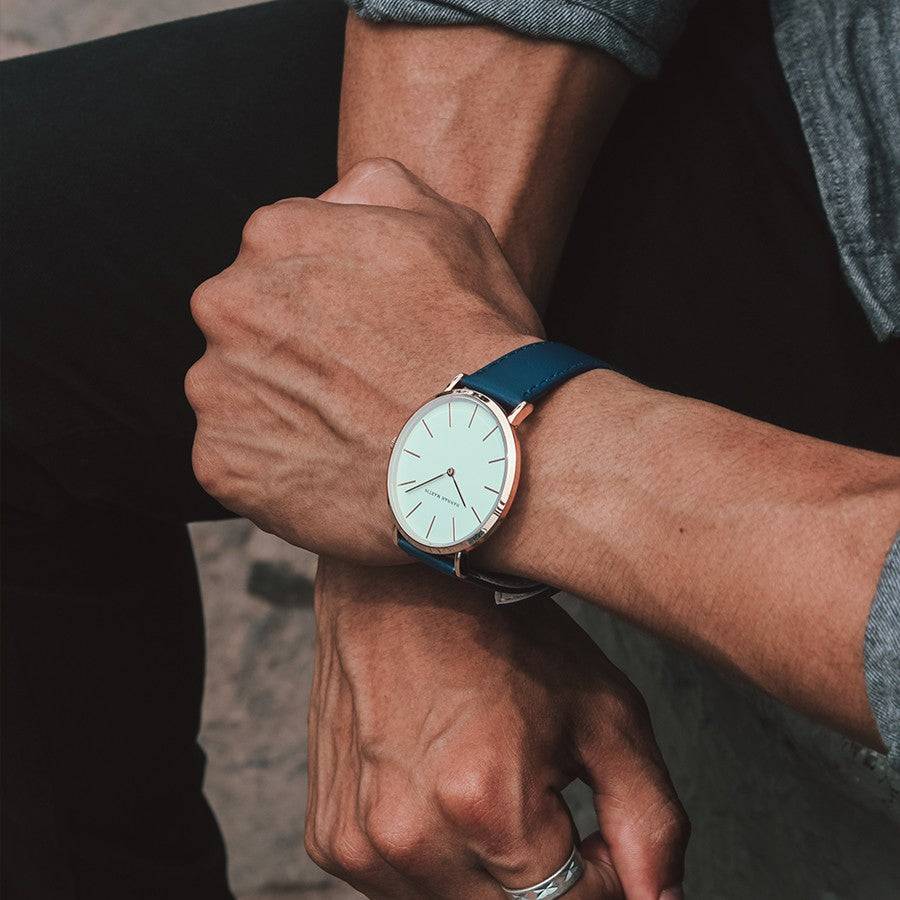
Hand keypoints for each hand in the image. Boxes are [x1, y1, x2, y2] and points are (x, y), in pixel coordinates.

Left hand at [186, 159, 542, 563]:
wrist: (479, 455)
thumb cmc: (474, 345)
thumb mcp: (451, 226)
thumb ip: (374, 193)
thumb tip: (333, 202)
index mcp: (275, 237)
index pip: (276, 259)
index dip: (325, 299)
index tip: (359, 332)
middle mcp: (227, 303)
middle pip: (247, 324)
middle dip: (291, 351)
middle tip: (355, 385)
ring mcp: (216, 387)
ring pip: (236, 393)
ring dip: (279, 408)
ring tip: (347, 433)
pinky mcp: (220, 462)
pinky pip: (235, 459)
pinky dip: (270, 468)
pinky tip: (327, 468)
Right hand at [306, 560, 688, 898]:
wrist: (403, 584)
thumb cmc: (505, 636)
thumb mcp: (604, 712)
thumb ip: (651, 823)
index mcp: (486, 805)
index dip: (601, 873)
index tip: (596, 828)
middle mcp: (409, 836)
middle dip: (545, 877)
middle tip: (547, 804)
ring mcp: (359, 839)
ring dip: (487, 872)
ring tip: (491, 788)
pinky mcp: (328, 834)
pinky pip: (398, 887)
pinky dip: (435, 859)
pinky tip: (441, 791)